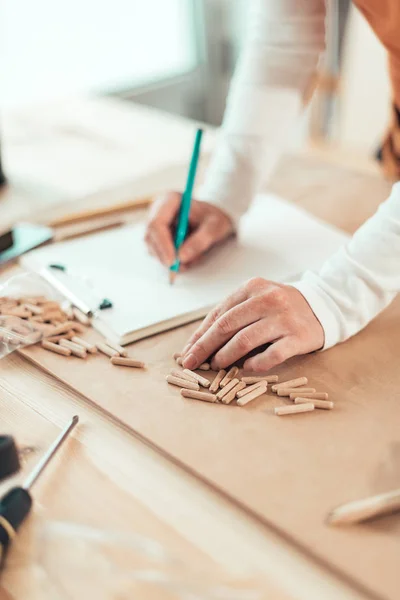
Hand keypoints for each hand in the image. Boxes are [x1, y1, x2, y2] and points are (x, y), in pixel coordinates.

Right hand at [145, 191, 233, 268]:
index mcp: (170, 200)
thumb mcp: (215, 227)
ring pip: (153, 248)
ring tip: (194, 258)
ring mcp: (156, 225)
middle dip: (166, 255)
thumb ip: (200, 241)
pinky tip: (189, 257)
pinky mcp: (157, 238)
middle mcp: (158, 211)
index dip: (162, 244)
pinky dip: (173, 260)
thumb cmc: (215, 218)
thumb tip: (181, 257)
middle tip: (181, 267)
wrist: (215, 220)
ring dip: (170, 259)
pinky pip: (159, 254)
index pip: (156, 223)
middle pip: (151, 237)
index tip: (173, 260)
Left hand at [181, 278, 323, 371]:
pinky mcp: (298, 336)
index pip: (219, 314)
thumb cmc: (280, 307)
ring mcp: (283, 318)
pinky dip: (255, 364)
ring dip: (225, 356)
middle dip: (205, 347)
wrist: (322, 307)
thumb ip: (232, 315)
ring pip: (245, 340)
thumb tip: (200, 342)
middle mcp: (267, 300)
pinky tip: (246, 367)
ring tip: (215, 365)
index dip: (200, 335)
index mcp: (252, 288)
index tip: (187, 352)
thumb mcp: (256, 300)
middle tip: (191, 363)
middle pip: (226, 326)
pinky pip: (272, 354)